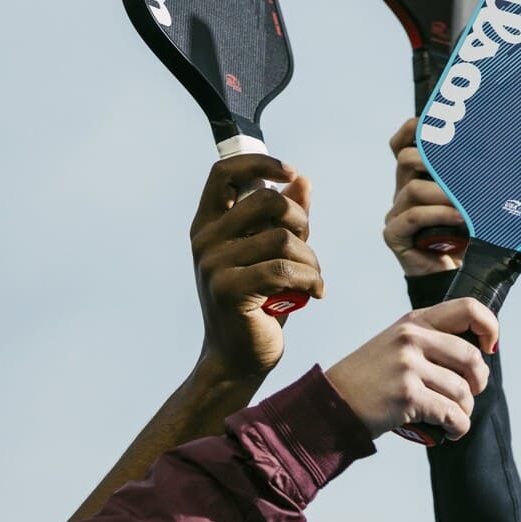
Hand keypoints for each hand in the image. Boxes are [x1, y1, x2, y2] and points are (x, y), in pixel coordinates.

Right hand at [188, 154, 322, 385]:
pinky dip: (310, 279)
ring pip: (283, 238)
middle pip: (267, 200)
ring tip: (312, 278)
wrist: (238, 359)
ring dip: (311, 259)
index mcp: (209, 224)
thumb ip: (284, 218)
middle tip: (307, 247)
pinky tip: (315, 293)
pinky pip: (285, 268)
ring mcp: (213, 265)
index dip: (260, 162)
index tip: (289, 173)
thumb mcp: (271, 253)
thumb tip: (301, 180)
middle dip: (301, 221)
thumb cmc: (259, 302)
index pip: (223, 172)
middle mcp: (205, 240)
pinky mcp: (229, 290)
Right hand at [324, 299, 496, 439]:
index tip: (490, 349)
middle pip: (472, 357)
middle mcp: (412, 338)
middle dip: (479, 383)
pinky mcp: (406, 395)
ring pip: (463, 391)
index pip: (468, 308)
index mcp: (414, 321)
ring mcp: (408, 366)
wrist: (332, 403)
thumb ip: (430, 340)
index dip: (490, 327)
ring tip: (453, 418)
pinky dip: (458, 427)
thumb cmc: (369, 379)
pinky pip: (452, 414)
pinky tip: (451, 431)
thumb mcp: (396, 344)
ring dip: (464, 411)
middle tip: (470, 394)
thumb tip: (477, 352)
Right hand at [384, 118, 467, 276]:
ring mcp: (396, 213)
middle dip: (434, 159)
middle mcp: (403, 192)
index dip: (412, 129)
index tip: (431, 122)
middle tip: (462, 166)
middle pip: (405, 160)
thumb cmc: (471, 232)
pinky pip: (411, 216)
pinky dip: (438, 214)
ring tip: (467, 201)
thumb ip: (475, 178)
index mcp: (417, 177)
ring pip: (412, 189)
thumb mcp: (473, 199)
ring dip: (443, 193)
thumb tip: (506, 151)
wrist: (460, 273)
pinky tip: (460, 218)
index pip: (402, 144)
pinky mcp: (394, 235)